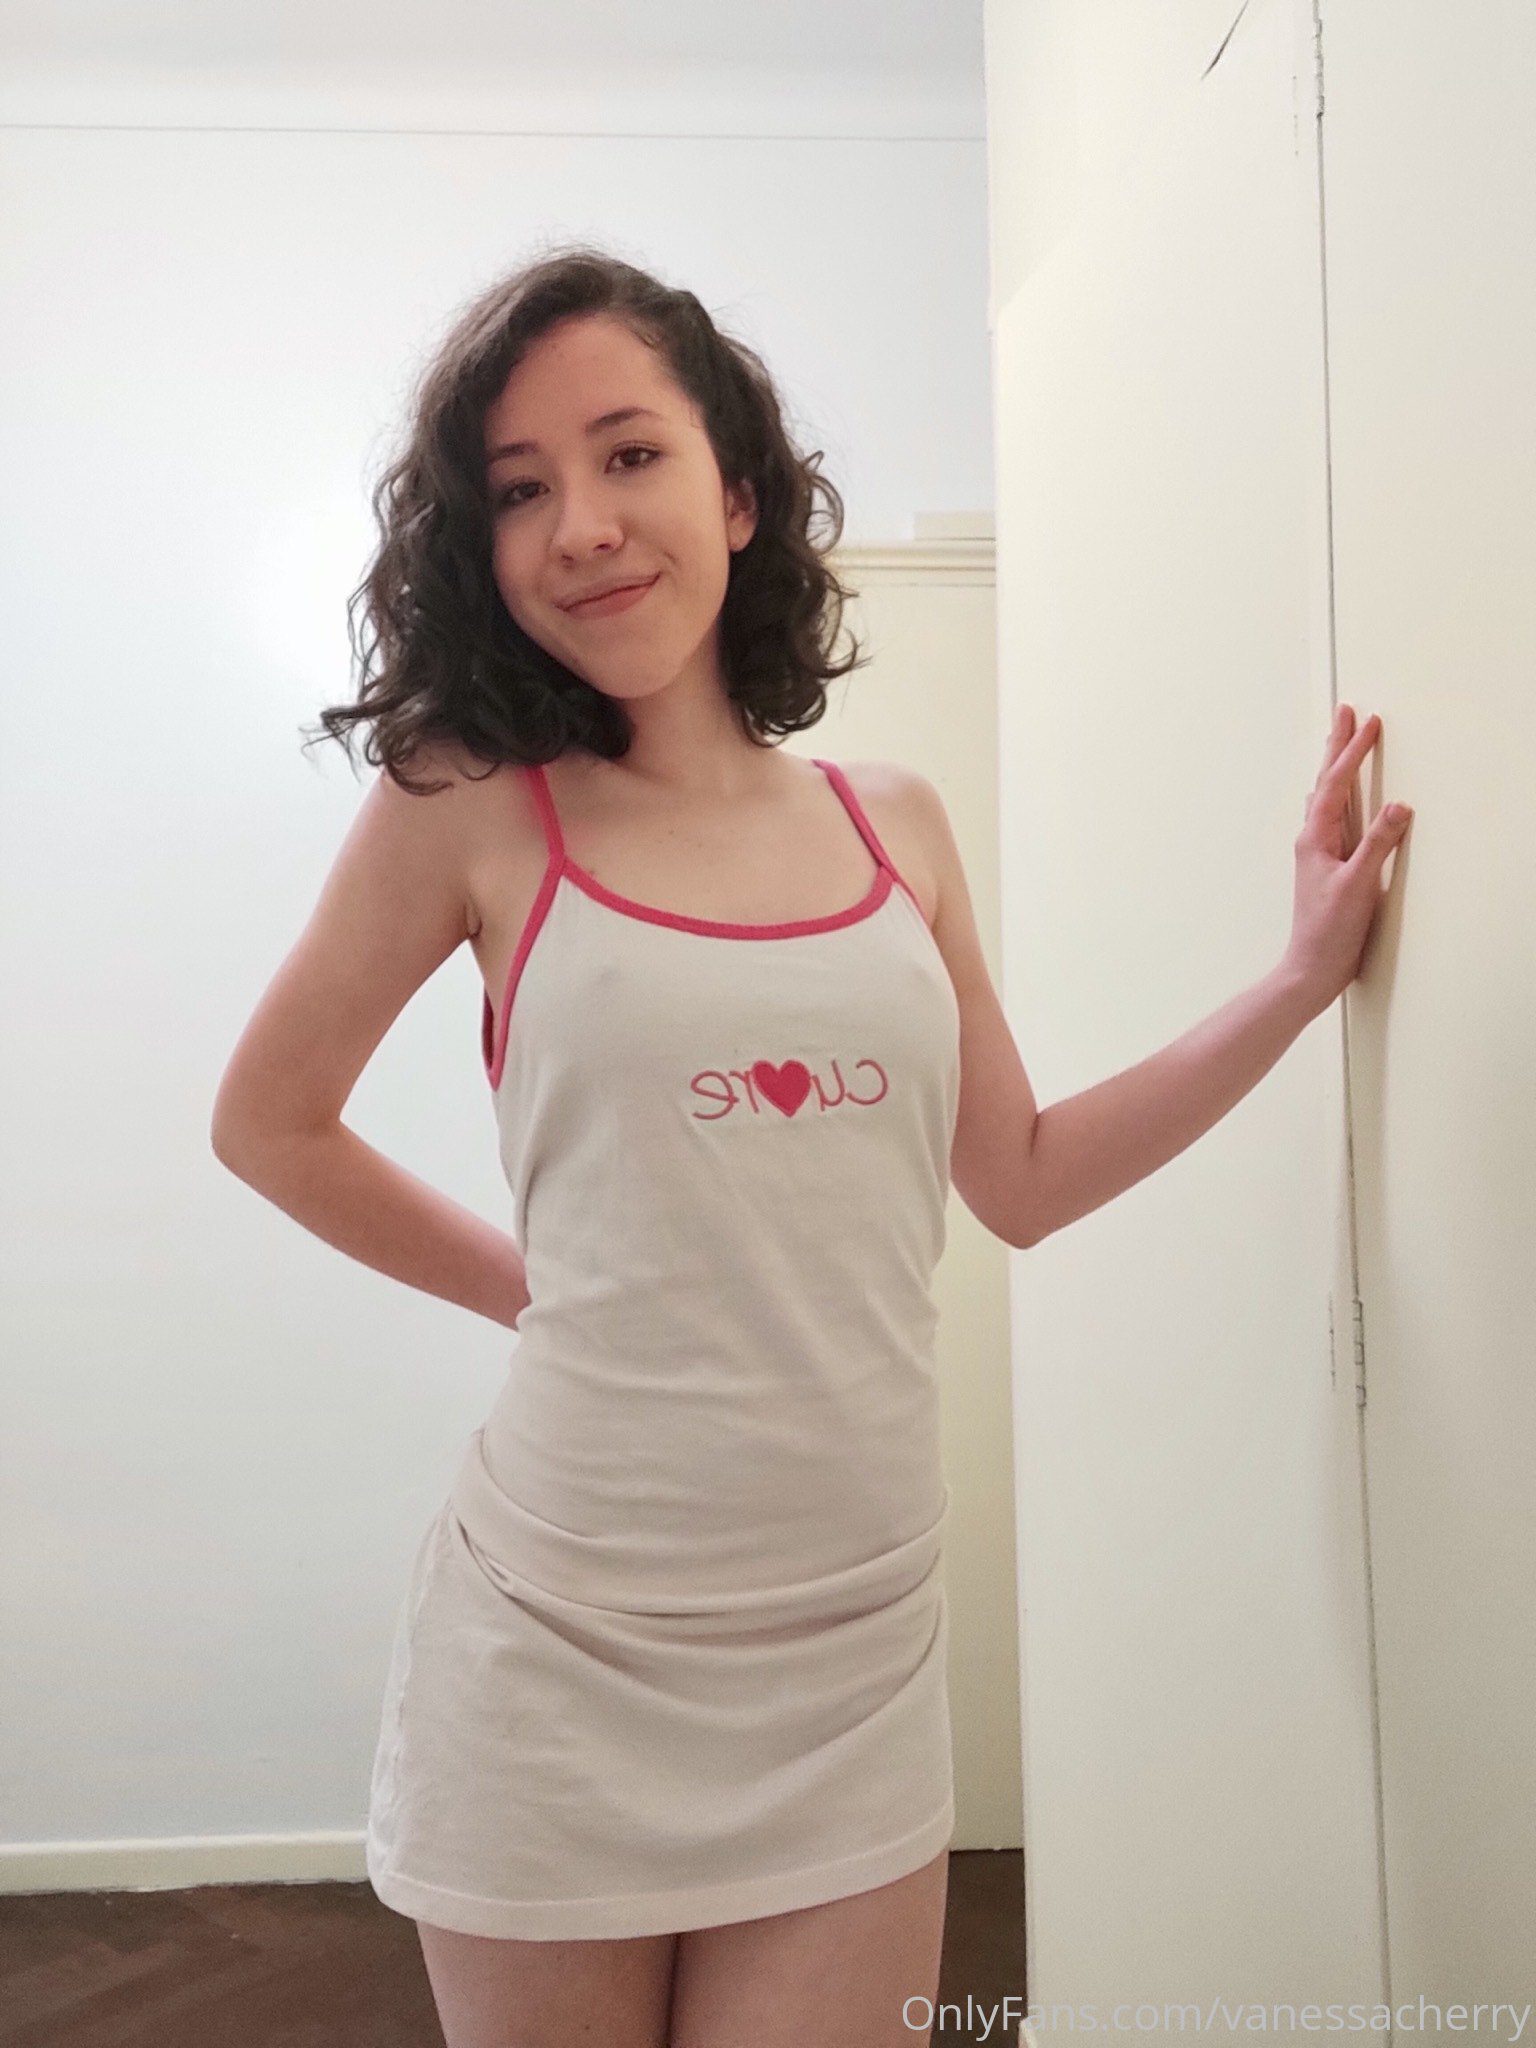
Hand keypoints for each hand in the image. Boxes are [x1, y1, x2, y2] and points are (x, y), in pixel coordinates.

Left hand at [1282, 705, 1412, 1012]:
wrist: (1311, 968)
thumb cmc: (1329, 931)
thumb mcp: (1358, 885)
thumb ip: (1378, 844)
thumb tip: (1398, 805)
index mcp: (1315, 839)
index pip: (1336, 784)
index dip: (1354, 752)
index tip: (1369, 723)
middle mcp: (1312, 840)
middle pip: (1325, 782)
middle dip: (1336, 746)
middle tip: (1345, 712)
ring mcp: (1317, 853)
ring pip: (1326, 798)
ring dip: (1335, 767)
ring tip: (1340, 742)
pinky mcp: (1327, 867)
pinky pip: (1333, 818)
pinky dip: (1337, 797)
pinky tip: (1337, 800)